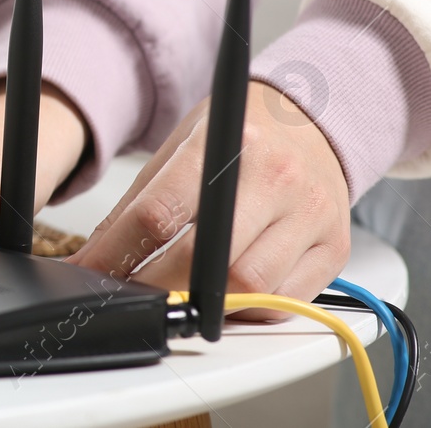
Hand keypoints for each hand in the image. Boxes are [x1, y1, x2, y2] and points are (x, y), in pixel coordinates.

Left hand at [65, 81, 349, 316]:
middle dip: (157, 285)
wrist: (313, 120)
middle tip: (131, 291)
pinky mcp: (335, 249)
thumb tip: (98, 255)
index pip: (162, 212)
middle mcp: (278, 179)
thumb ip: (140, 201)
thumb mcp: (183, 145)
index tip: (96, 270)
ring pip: (250, 289)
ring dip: (204, 303)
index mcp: (231, 143)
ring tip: (176, 295)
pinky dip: (247, 309)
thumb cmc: (244, 132)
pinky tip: (225, 296)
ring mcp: (311, 216)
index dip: (120, 251)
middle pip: (207, 260)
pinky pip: (286, 302)